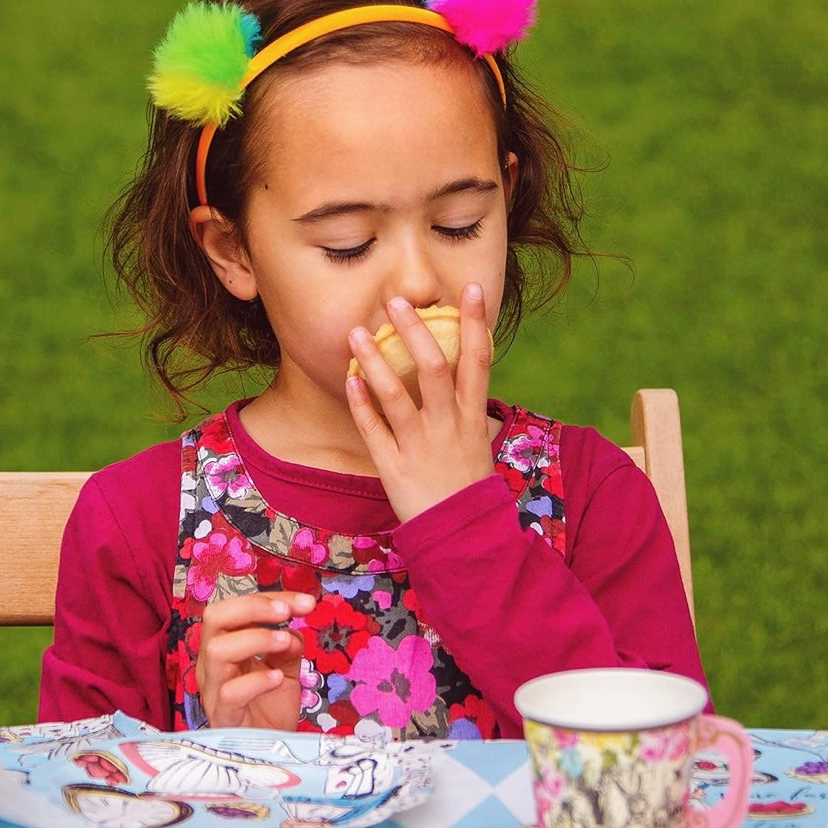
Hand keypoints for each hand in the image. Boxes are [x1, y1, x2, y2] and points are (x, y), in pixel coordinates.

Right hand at [195, 591, 314, 729]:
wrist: (269, 755)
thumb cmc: (270, 710)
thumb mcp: (285, 670)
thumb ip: (288, 647)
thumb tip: (294, 629)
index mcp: (225, 645)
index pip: (238, 609)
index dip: (271, 599)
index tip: (306, 602)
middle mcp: (212, 663)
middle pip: (214, 617)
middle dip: (253, 606)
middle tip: (286, 613)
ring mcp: (213, 690)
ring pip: (217, 650)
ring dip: (256, 638)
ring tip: (285, 643)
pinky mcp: (222, 717)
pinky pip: (229, 693)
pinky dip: (256, 680)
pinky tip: (277, 679)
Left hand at [345, 283, 494, 521]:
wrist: (464, 538)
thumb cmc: (466, 483)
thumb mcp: (477, 440)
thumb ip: (464, 404)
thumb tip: (454, 363)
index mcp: (472, 418)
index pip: (479, 360)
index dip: (474, 323)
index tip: (467, 289)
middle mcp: (448, 427)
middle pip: (434, 369)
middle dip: (415, 332)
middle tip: (396, 302)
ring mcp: (420, 447)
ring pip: (396, 396)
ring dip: (375, 361)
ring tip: (356, 332)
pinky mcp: (394, 467)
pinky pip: (373, 430)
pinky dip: (360, 403)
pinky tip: (348, 378)